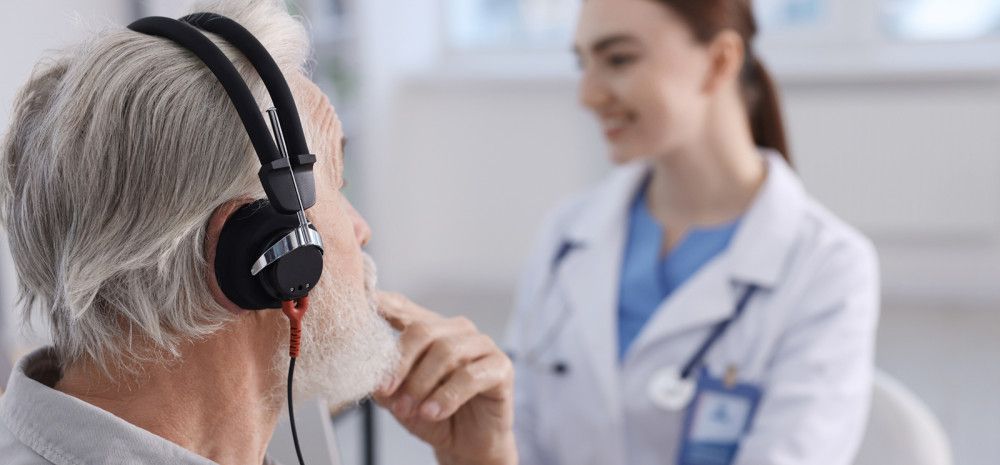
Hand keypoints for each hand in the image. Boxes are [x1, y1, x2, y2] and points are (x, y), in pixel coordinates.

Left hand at [374, 292, 516, 464]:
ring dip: (422, 384)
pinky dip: (446, 396)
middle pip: (423, 330)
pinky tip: (433, 412)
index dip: (383, 303)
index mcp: (430, 330)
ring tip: (409, 410)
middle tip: (387, 392)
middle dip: (401, 363)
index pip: (403, 308)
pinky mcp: (501, 367)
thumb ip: (385, 382)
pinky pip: (470, 375)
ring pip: (446, 351)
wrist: (466, 445)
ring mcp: (481, 345)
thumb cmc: (433, 415)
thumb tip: (370, 375)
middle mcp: (457, 331)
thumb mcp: (399, 399)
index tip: (361, 300)